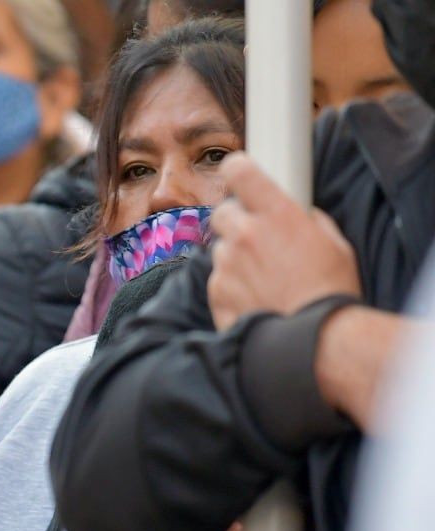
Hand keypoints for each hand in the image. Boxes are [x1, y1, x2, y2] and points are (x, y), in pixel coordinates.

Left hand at [207, 153, 360, 331]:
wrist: (314, 342)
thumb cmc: (330, 292)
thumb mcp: (335, 244)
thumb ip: (307, 221)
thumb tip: (297, 214)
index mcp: (277, 213)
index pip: (238, 170)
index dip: (236, 171)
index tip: (239, 176)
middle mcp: (245, 234)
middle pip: (222, 212)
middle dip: (236, 222)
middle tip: (256, 240)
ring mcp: (226, 264)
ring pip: (220, 249)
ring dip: (235, 258)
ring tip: (263, 280)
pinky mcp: (215, 292)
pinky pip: (217, 280)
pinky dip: (230, 287)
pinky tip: (254, 299)